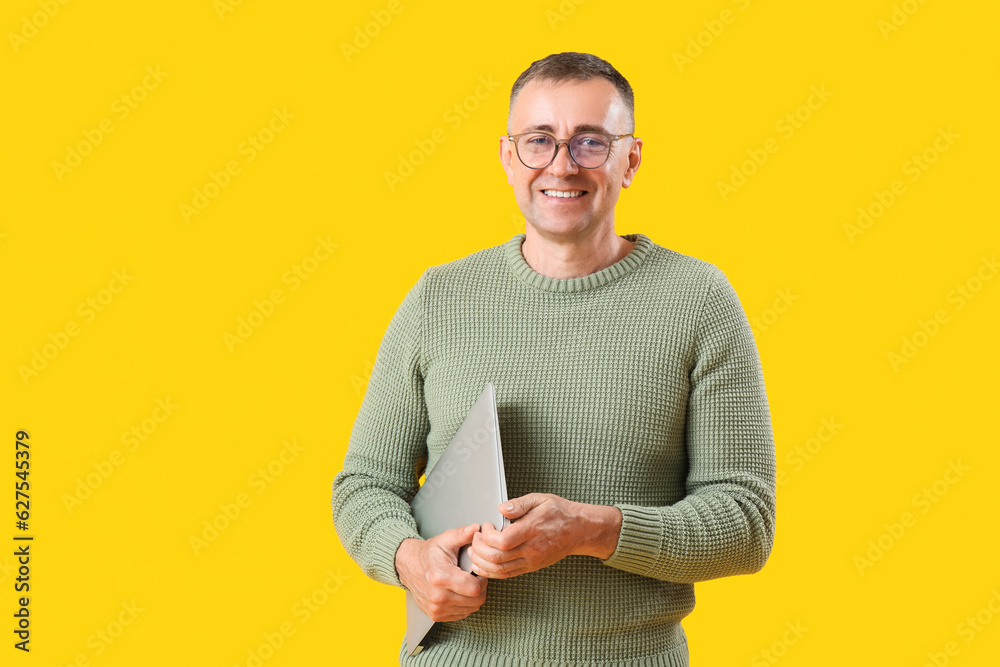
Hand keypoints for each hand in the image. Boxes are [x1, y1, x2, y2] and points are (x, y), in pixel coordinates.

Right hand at [394, 524, 487, 621]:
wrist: (408, 565)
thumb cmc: (428, 554)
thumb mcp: (445, 540)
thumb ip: (462, 534)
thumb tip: (476, 528)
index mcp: (441, 577)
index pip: (475, 589)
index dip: (483, 580)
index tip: (478, 573)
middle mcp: (438, 596)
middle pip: (475, 601)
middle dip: (480, 589)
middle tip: (473, 578)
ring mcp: (436, 608)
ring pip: (470, 609)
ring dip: (472, 598)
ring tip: (464, 584)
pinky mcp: (435, 615)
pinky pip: (461, 614)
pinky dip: (464, 605)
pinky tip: (458, 592)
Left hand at [468, 493, 621, 578]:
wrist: (578, 530)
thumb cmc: (559, 513)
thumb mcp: (540, 499)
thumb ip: (519, 504)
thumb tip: (502, 509)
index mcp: (532, 530)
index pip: (502, 541)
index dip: (487, 536)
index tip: (486, 526)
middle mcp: (531, 549)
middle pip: (497, 557)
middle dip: (479, 549)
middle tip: (476, 538)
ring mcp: (531, 560)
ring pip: (500, 570)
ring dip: (482, 562)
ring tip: (474, 551)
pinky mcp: (531, 567)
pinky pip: (507, 574)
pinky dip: (491, 572)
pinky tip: (482, 564)